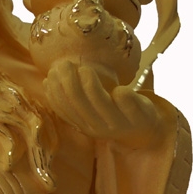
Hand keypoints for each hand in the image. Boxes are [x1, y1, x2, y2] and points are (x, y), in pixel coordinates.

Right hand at [44, 61, 164, 147]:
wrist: (144, 130)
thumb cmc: (113, 112)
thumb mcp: (90, 108)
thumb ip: (73, 98)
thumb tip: (48, 80)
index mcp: (83, 125)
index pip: (64, 109)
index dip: (55, 90)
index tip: (53, 71)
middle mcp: (98, 127)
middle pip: (78, 104)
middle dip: (69, 81)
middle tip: (66, 63)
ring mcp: (118, 123)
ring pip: (101, 103)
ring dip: (91, 84)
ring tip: (86, 69)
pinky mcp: (137, 117)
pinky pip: (127, 104)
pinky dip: (122, 94)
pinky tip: (120, 88)